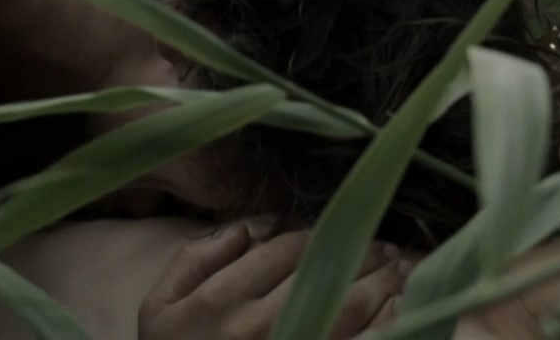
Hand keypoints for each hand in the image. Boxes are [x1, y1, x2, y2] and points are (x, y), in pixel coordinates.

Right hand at [139, 224, 407, 339]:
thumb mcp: (158, 309)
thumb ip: (193, 260)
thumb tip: (244, 231)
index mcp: (220, 301)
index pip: (285, 250)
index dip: (321, 236)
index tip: (342, 232)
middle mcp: (256, 328)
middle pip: (325, 275)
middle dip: (362, 255)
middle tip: (385, 249)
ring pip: (351, 309)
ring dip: (384, 284)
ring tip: (400, 272)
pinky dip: (388, 325)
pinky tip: (401, 309)